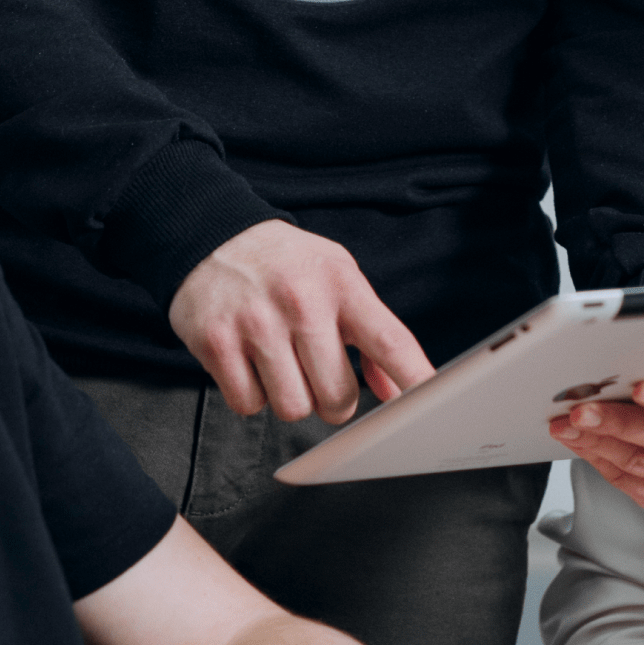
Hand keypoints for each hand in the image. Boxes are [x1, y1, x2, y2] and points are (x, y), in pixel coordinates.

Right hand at [169, 220, 433, 423]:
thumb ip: (372, 334)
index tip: (429, 407)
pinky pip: (248, 404)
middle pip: (337, 396)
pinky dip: (252, 395)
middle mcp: (301, 302)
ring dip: (292, 398)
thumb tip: (398, 391)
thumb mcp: (339, 279)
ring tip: (283, 364)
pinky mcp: (215, 342)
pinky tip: (252, 363)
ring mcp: (256, 322)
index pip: (389, 341)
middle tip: (320, 376)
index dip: (413, 379)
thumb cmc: (288, 266)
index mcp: (341, 284)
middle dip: (334, 400)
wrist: (213, 236)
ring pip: (293, 408)